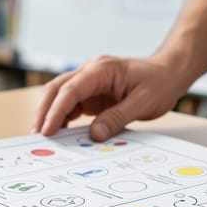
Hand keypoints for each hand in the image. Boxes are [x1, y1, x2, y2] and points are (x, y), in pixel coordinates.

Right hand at [32, 55, 188, 140]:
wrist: (170, 72)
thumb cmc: (160, 82)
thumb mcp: (143, 102)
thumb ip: (118, 117)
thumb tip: (94, 135)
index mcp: (101, 69)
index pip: (70, 89)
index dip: (56, 110)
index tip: (47, 129)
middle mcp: (91, 72)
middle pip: (57, 89)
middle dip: (44, 111)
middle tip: (37, 134)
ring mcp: (90, 82)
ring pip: (61, 96)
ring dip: (51, 115)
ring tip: (45, 137)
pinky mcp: (93, 93)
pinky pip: (72, 104)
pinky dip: (64, 118)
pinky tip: (61, 133)